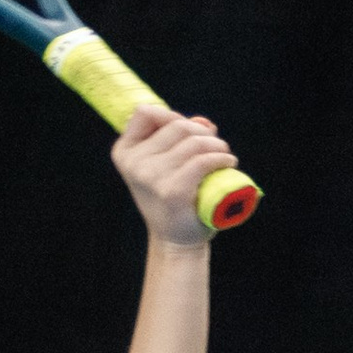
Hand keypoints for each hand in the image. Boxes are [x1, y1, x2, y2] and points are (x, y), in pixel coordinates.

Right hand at [111, 102, 239, 247]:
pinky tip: (227, 163)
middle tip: (215, 146)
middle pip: (176, 125)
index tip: (187, 132)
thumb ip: (179, 138)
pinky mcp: (172, 190)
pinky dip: (221, 158)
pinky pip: (203, 161)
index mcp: (125, 153)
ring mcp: (151, 177)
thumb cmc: (173, 198)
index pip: (145, 112)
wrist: (175, 240)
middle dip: (201, 132)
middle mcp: (134, 163)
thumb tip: (203, 123)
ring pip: (193, 141)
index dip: (170, 115)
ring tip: (223, 155)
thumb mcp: (165, 165)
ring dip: (216, 145)